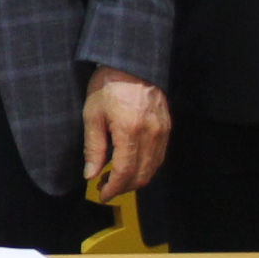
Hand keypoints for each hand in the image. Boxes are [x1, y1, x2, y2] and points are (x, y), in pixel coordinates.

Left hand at [80, 67, 170, 202]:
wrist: (133, 63)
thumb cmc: (107, 86)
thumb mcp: (92, 115)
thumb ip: (93, 147)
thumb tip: (91, 175)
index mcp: (130, 131)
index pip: (124, 172)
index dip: (113, 188)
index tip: (101, 195)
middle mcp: (151, 135)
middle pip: (142, 175)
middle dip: (123, 187)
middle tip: (105, 187)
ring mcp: (163, 132)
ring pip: (153, 169)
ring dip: (135, 179)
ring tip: (115, 178)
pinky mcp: (168, 127)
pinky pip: (159, 157)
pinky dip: (146, 167)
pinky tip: (131, 165)